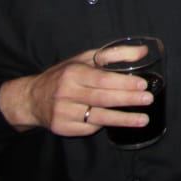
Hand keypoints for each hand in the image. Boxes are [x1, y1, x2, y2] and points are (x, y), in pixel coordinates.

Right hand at [0, 46, 152, 136]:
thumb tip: (143, 52)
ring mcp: (62, 113)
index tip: (143, 85)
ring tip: (143, 119)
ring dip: (123, 119)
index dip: (124, 83)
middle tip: (148, 100)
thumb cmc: (65, 75)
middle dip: (128, 100)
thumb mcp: (85, 59)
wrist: (31, 98)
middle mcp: (66, 93)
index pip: (102, 79)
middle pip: (102, 99)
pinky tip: (118, 122)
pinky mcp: (61, 128)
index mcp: (72, 73)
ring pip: (98, 117)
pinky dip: (104, 125)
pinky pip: (88, 128)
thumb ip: (114, 54)